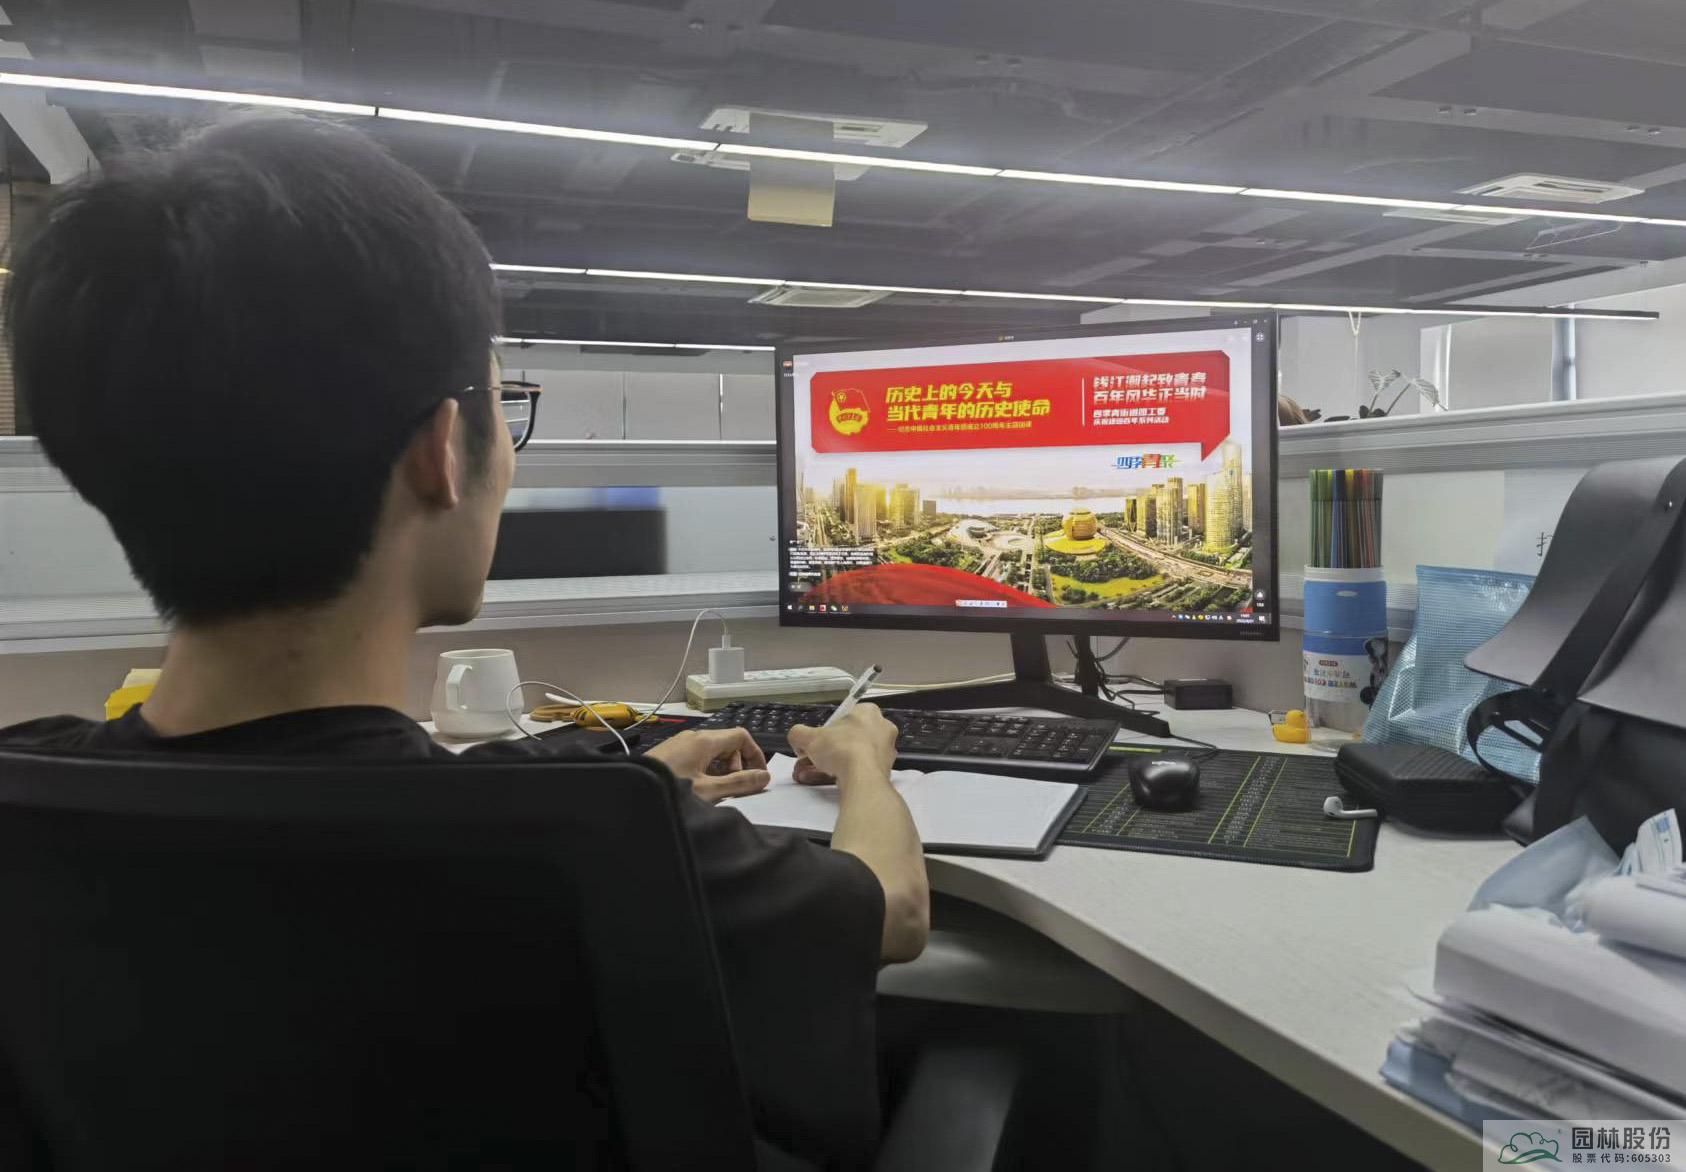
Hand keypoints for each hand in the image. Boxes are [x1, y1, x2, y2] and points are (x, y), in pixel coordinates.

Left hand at [644, 728, 770, 803]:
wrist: (631, 791)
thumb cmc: (669, 790)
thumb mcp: (709, 791)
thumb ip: (739, 784)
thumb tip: (764, 777)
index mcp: (704, 740)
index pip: (741, 736)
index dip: (755, 755)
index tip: (758, 776)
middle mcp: (692, 737)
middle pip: (727, 744)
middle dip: (737, 766)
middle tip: (733, 788)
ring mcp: (679, 744)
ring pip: (711, 752)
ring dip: (720, 770)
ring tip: (714, 792)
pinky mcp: (669, 754)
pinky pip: (696, 758)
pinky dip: (705, 771)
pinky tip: (697, 790)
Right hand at [786, 703, 897, 786]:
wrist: (863, 777)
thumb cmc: (840, 748)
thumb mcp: (809, 737)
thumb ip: (798, 734)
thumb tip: (797, 739)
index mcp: (869, 712)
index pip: (845, 718)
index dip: (827, 732)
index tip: (816, 744)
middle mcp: (882, 729)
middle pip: (848, 739)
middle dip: (827, 752)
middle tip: (810, 761)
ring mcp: (886, 751)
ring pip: (853, 757)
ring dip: (831, 766)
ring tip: (811, 775)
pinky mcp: (886, 771)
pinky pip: (861, 771)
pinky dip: (844, 776)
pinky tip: (827, 782)